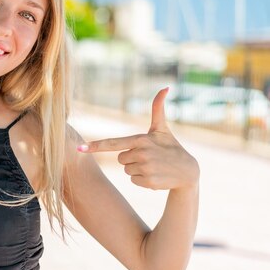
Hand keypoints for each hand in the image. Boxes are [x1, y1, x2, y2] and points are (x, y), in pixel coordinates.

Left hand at [77, 87, 198, 190]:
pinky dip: (142, 180)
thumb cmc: (171, 147)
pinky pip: (133, 181)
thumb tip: (165, 87)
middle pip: (120, 158)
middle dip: (131, 159)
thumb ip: (158, 108)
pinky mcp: (149, 182)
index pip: (113, 143)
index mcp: (141, 139)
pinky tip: (155, 175)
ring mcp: (145, 168)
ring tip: (153, 166)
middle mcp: (142, 153)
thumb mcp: (162, 129)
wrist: (189, 171)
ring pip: (126, 170)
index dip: (96, 146)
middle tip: (148, 157)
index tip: (80, 148)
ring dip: (137, 170)